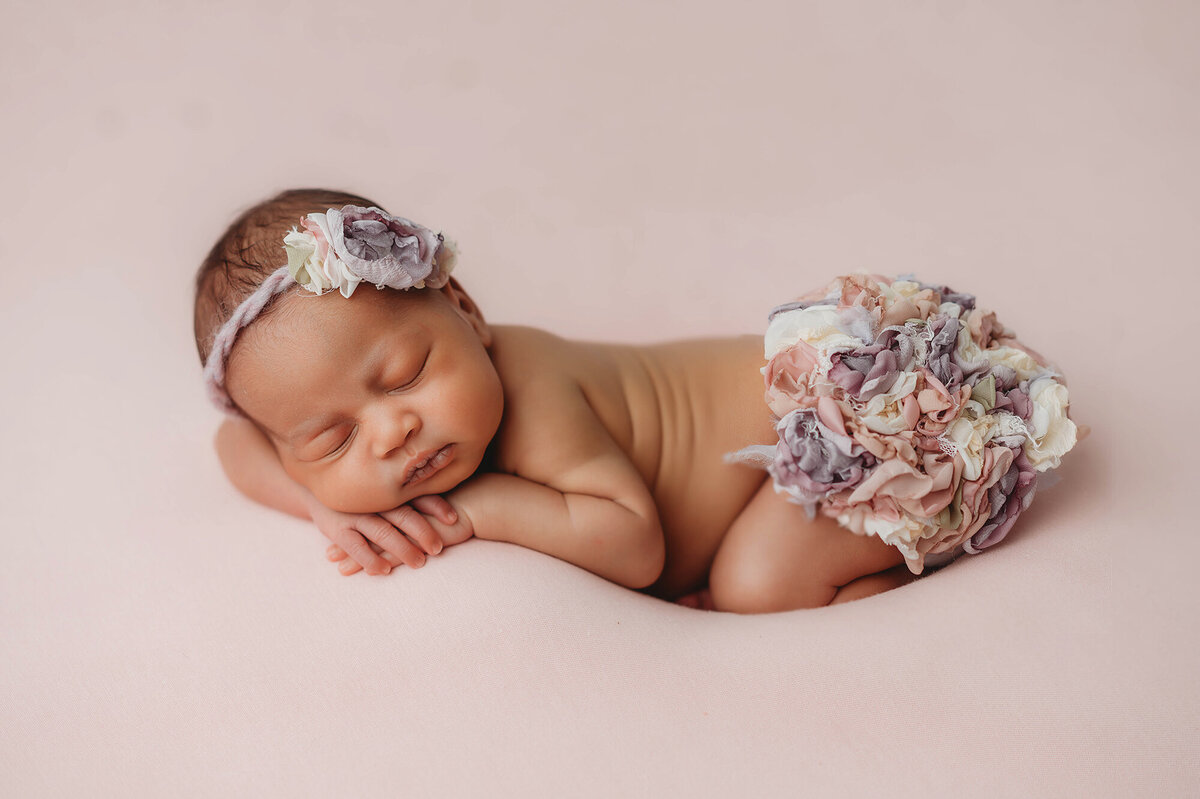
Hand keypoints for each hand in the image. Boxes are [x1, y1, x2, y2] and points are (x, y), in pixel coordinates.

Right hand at [307, 494, 460, 575]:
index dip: (437, 506)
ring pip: (382, 531)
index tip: (454, 519)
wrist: (316, 488)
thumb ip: (410, 494)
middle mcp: (373, 499)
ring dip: (401, 548)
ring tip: (418, 563)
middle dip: (423, 532)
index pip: (417, 495)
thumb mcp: (383, 489)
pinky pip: (355, 546)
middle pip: (403, 514)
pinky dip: (370, 558)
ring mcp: (354, 514)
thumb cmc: (362, 493)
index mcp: (387, 488)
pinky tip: (384, 569)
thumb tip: (449, 506)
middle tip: (438, 548)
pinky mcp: (336, 529)